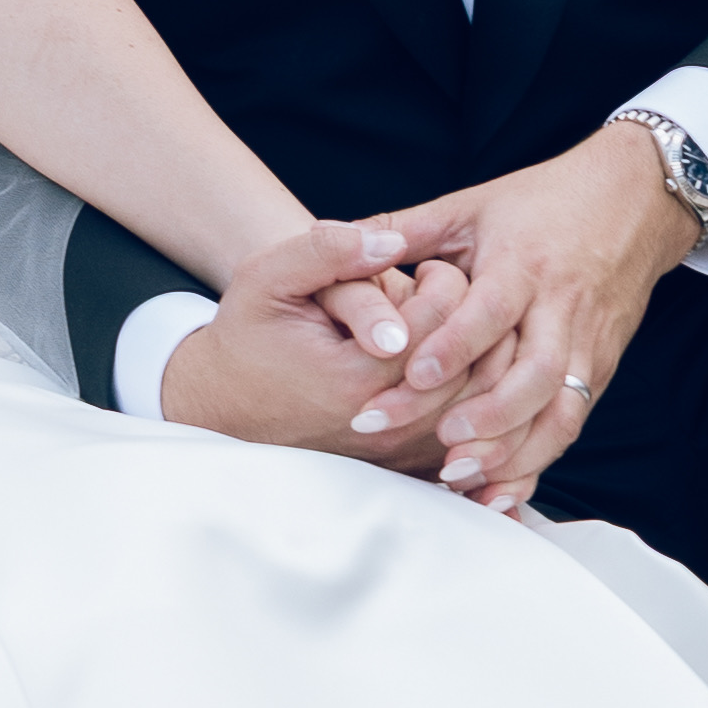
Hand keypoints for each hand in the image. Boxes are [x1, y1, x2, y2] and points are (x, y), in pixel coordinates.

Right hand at [159, 223, 471, 462]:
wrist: (226, 400)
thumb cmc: (248, 335)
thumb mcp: (267, 276)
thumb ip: (328, 251)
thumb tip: (391, 243)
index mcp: (354, 378)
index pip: (438, 324)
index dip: (444, 283)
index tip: (424, 266)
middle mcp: (384, 426)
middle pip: (471, 366)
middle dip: (469, 317)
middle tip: (442, 292)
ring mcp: (397, 452)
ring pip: (481, 405)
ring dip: (480, 356)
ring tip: (449, 322)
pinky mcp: (405, 464)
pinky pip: (470, 436)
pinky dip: (478, 398)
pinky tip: (460, 365)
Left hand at [384, 122, 703, 513]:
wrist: (634, 200)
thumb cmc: (540, 203)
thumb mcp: (470, 206)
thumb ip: (404, 229)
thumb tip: (337, 240)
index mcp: (523, 262)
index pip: (492, 310)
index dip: (454, 346)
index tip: (411, 377)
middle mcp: (562, 307)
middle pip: (535, 372)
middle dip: (486, 415)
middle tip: (434, 442)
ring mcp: (588, 343)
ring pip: (560, 408)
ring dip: (513, 450)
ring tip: (458, 474)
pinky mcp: (601, 368)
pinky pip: (572, 423)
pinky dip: (536, 461)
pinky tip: (496, 490)